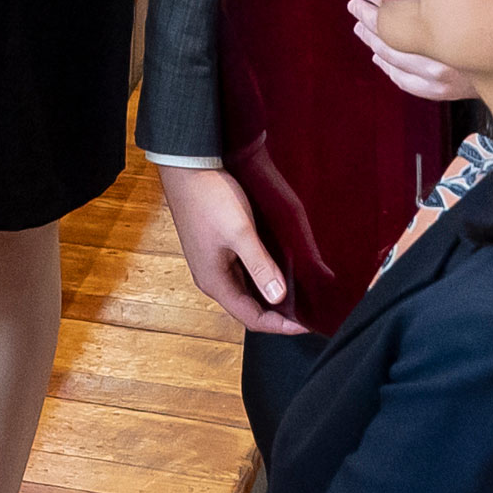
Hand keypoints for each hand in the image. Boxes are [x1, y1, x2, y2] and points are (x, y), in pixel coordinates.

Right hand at [159, 164, 308, 335]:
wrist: (186, 167)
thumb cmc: (209, 198)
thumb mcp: (240, 232)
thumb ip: (260, 266)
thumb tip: (279, 297)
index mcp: (214, 281)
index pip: (252, 318)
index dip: (280, 325)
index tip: (307, 324)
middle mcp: (211, 277)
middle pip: (248, 308)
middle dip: (277, 314)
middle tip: (306, 311)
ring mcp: (212, 263)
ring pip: (245, 291)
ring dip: (269, 295)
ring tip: (296, 293)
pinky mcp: (215, 249)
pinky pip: (240, 274)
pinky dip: (260, 278)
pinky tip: (275, 269)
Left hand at [349, 0, 476, 102]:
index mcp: (444, 31)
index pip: (396, 12)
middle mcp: (439, 59)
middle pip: (389, 36)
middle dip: (368, 16)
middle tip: (356, 4)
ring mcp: (439, 78)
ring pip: (391, 59)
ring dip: (372, 40)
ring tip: (361, 25)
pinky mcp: (441, 90)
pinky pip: (404, 81)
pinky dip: (388, 67)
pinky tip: (379, 56)